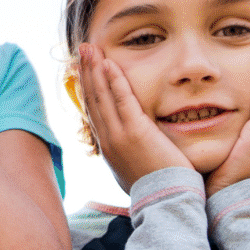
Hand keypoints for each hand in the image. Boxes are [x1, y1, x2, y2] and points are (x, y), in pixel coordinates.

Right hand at [77, 44, 190, 192]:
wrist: (166, 202)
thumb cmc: (158, 188)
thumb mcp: (137, 170)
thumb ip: (132, 155)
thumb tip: (131, 151)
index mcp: (109, 147)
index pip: (94, 110)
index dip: (88, 87)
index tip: (85, 69)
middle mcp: (108, 140)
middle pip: (92, 99)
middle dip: (86, 71)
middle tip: (83, 49)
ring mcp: (119, 136)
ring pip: (101, 96)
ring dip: (95, 69)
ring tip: (90, 48)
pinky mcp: (135, 132)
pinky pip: (121, 100)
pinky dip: (114, 81)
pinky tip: (110, 63)